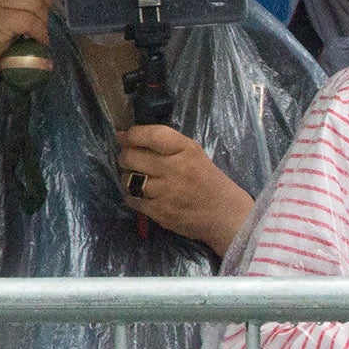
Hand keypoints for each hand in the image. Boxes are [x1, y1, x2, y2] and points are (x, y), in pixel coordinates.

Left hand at [117, 123, 252, 256]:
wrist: (225, 214)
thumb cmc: (207, 180)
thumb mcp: (194, 154)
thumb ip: (167, 145)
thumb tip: (127, 137)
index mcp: (187, 150)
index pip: (152, 135)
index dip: (132, 135)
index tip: (123, 136)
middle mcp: (177, 169)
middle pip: (134, 157)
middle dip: (124, 156)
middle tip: (127, 158)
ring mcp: (168, 193)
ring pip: (129, 179)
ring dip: (127, 177)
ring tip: (135, 177)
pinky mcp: (161, 212)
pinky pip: (133, 199)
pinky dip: (132, 195)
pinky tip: (140, 194)